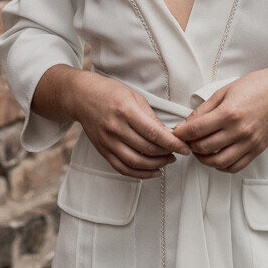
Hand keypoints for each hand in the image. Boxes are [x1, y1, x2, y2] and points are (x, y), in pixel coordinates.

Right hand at [66, 70, 190, 178]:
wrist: (82, 97)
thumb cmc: (109, 93)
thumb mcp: (134, 97)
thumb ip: (151, 117)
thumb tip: (168, 134)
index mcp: (126, 111)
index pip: (154, 133)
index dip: (172, 143)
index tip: (185, 148)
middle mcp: (116, 128)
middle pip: (147, 149)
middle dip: (167, 154)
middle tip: (178, 152)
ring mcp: (108, 141)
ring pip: (136, 162)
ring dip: (156, 165)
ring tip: (167, 161)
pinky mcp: (103, 151)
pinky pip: (123, 168)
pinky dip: (139, 174)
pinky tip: (152, 171)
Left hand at [172, 68, 267, 173]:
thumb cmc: (255, 86)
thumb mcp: (224, 91)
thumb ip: (204, 109)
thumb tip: (187, 123)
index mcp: (228, 113)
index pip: (196, 130)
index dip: (181, 134)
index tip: (176, 133)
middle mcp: (239, 131)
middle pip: (204, 148)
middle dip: (190, 146)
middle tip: (186, 140)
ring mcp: (249, 142)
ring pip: (218, 162)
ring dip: (204, 159)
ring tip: (200, 151)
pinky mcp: (257, 149)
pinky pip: (235, 166)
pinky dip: (222, 166)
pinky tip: (216, 157)